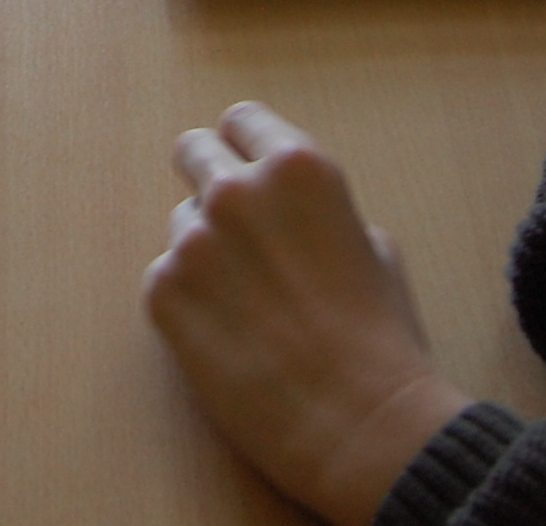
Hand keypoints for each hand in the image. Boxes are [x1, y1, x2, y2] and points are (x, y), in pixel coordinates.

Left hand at [144, 102, 472, 523]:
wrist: (362, 425)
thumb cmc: (382, 339)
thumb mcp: (373, 246)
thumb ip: (318, 209)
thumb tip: (286, 210)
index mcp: (298, 167)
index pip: (242, 120)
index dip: (247, 149)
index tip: (249, 172)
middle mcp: (235, 191)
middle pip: (193, 152)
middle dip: (211, 183)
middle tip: (236, 232)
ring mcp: (192, 242)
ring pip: (182, 224)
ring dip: (206, 252)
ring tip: (250, 307)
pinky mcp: (162, 295)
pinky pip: (164, 278)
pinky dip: (189, 302)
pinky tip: (230, 338)